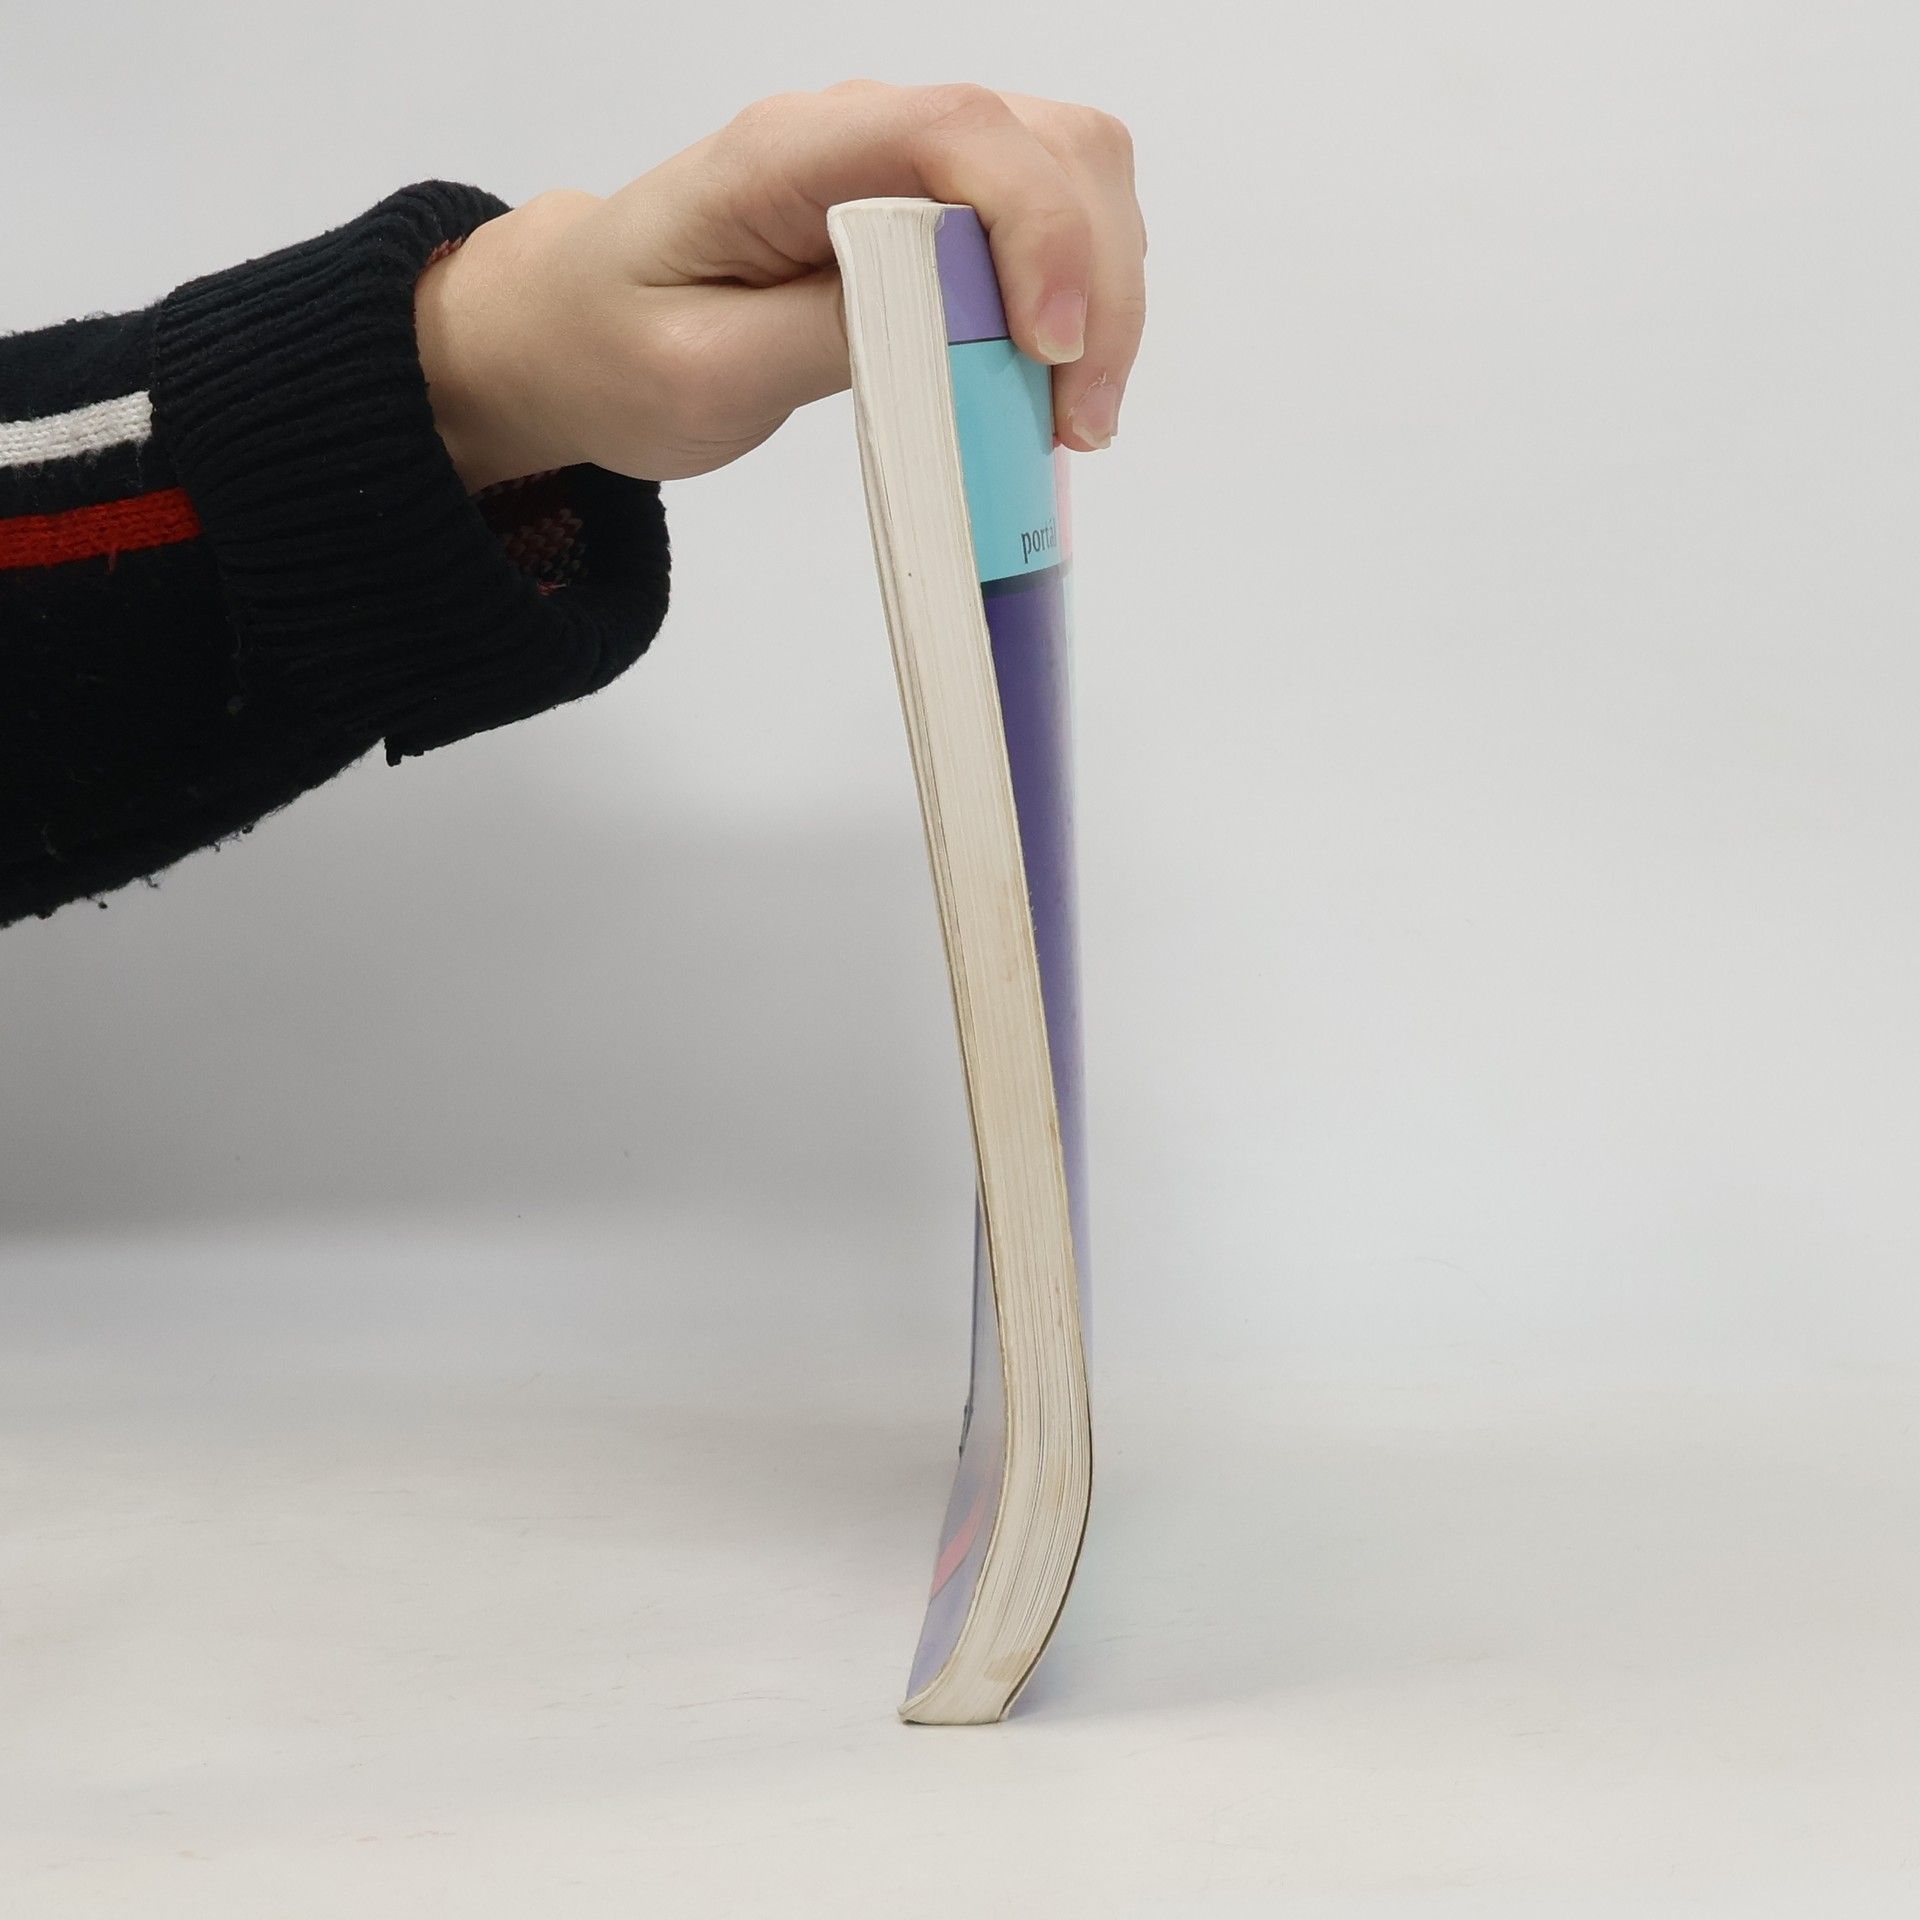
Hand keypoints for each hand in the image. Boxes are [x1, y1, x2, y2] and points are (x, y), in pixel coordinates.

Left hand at [416, 81, 1145, 491]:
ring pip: (1071, 174)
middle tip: (1077, 424)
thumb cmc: (617, 351)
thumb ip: (828, 337)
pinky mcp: (930, 215)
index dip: (1038, 231)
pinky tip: (1052, 386)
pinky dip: (1081, 300)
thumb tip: (955, 331)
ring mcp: (906, 166)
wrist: (573, 335)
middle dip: (1097, 282)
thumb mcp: (703, 374)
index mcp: (790, 152)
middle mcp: (864, 133)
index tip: (1052, 353)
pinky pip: (1047, 225)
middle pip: (1049, 143)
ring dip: (1104, 295)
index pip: (960, 134)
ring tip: (1070, 418)